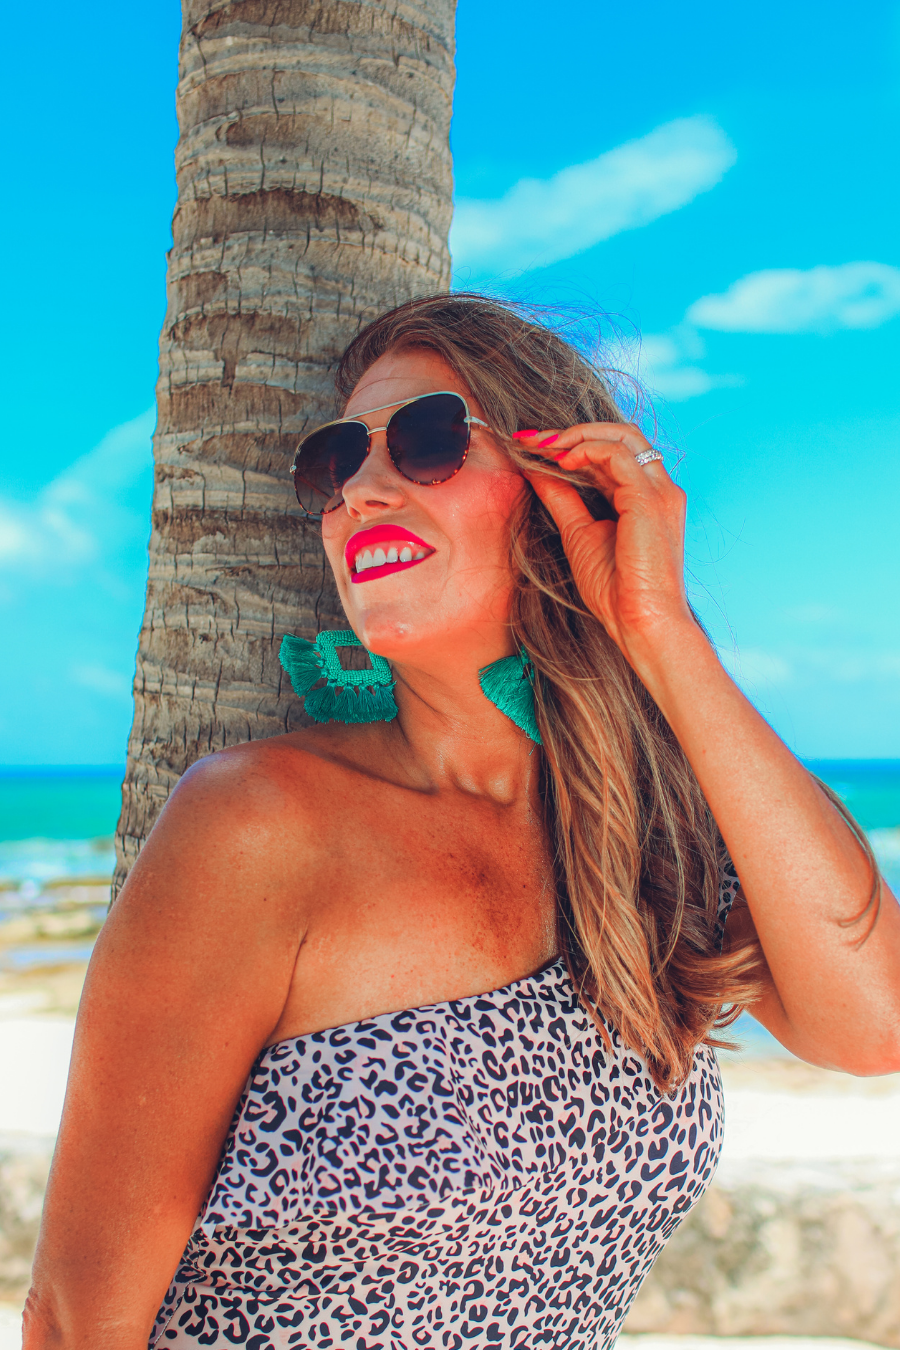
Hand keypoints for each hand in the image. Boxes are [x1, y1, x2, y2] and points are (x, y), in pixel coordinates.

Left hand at [515, 424, 697, 670]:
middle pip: (622, 433)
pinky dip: (586, 451)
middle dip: (574, 431)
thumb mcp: (578, 533)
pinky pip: (617, 455)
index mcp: (646, 497)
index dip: (573, 443)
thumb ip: (561, 498)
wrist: (640, 622)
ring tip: (542, 447)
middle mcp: (659, 488)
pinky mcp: (650, 499)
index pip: (613, 452)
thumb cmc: (616, 590)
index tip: (532, 445)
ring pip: (622, 435)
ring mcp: (659, 491)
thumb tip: (534, 469)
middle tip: (533, 439)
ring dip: (576, 435)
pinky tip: (561, 462)